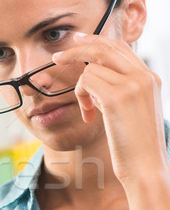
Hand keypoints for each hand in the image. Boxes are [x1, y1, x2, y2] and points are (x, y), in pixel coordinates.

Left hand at [52, 32, 167, 185]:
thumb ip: (122, 90)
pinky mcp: (117, 97)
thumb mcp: (135, 111)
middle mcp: (144, 76)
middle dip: (77, 49)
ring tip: (89, 110)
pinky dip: (81, 97)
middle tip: (57, 57)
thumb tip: (95, 75)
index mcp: (151, 78)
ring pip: (91, 68)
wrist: (146, 169)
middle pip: (104, 47)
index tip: (78, 41)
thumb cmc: (137, 146)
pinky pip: (86, 81)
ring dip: (81, 89)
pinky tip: (89, 115)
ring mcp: (132, 85)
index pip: (120, 47)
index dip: (96, 41)